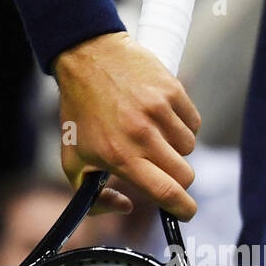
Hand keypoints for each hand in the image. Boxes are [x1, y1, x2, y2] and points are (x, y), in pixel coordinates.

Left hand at [53, 31, 200, 219]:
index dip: (182, 209)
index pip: (166, 193)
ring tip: (150, 130)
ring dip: (175, 146)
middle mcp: (141, 133)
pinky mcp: (171, 88)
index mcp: (119, 155)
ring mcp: (158, 109)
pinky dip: (181, 123)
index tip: (184, 210)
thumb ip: (93, 195)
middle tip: (159, 165)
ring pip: (189, 147)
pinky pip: (193, 121)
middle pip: (184, 175)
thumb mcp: (72, 158)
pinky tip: (159, 114)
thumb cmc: (79, 109)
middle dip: (176, 178)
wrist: (85, 55)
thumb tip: (125, 206)